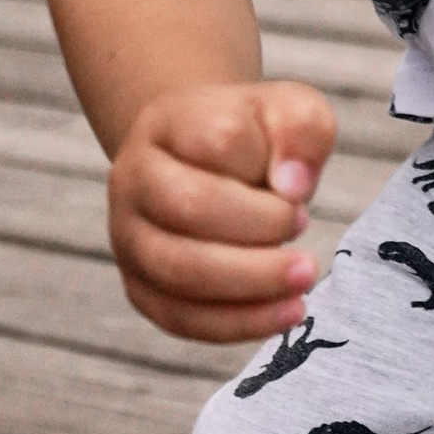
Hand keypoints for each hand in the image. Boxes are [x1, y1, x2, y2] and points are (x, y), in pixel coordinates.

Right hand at [107, 75, 336, 343]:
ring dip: (251, 283)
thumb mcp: (290, 110)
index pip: (218, 139)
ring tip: (302, 281)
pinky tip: (284, 313)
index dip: (267, 167)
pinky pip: (179, 317)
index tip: (299, 190)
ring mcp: (128, 236)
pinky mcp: (140, 287)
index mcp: (168, 123)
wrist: (205, 164)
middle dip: (260, 229)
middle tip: (305, 231)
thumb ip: (301, 129)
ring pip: (178, 270)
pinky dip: (237, 323)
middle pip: (188, 207)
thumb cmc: (253, 138)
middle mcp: (133, 178)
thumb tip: (292, 185)